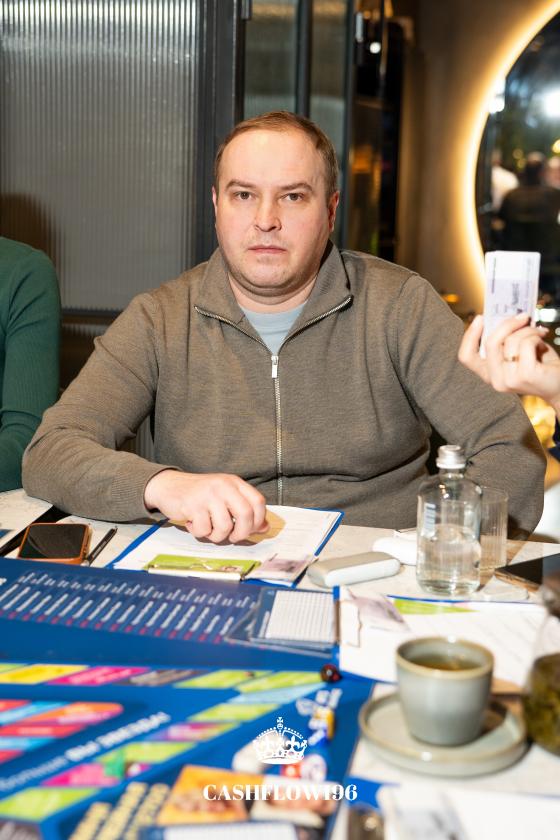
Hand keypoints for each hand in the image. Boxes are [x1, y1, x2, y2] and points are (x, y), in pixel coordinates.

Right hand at [143, 470, 268, 542]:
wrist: (168, 486)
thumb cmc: (200, 495)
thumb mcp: (225, 497)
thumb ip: (244, 509)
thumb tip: (265, 527)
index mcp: (234, 482)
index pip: (258, 502)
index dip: (259, 520)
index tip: (251, 530)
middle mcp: (223, 486)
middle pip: (246, 515)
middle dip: (242, 533)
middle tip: (233, 537)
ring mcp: (208, 495)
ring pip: (225, 527)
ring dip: (217, 535)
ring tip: (208, 528)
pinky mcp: (192, 505)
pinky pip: (204, 530)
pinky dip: (199, 532)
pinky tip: (193, 523)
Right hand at [459, 314, 559, 414]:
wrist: (559, 384)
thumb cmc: (539, 364)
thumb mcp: (517, 351)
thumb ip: (506, 339)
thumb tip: (506, 315)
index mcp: (489, 374)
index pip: (467, 357)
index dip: (469, 336)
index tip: (480, 318)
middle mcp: (496, 380)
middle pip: (490, 342)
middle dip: (507, 324)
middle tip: (522, 316)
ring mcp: (509, 380)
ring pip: (511, 341)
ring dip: (528, 330)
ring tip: (539, 332)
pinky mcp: (526, 375)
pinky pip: (526, 344)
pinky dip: (536, 337)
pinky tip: (543, 342)